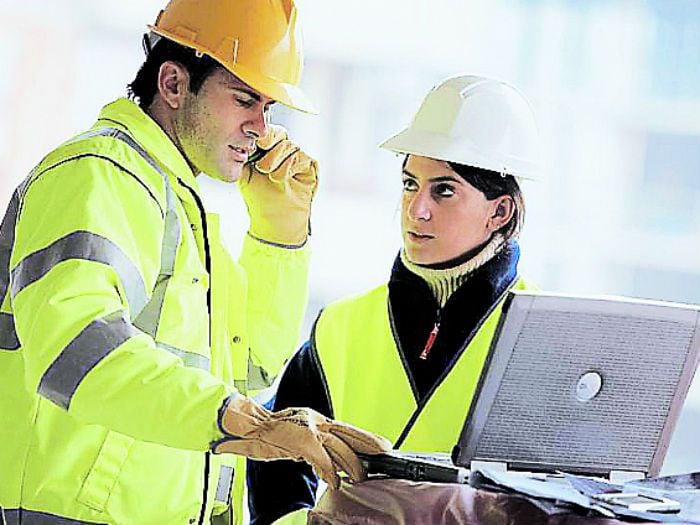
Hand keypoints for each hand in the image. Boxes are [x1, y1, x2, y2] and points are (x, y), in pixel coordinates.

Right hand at [213, 396, 391, 489]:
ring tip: (359, 477)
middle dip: (368, 446)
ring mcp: (309, 429)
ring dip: (351, 465)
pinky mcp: (302, 441)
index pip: (346, 428)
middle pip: (349, 434)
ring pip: (339, 447)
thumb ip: (314, 444)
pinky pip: (322, 459)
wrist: (248, 425)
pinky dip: (330, 473)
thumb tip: (330, 459)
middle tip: (382, 457)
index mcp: (316, 419)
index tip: (381, 445)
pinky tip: (334, 481)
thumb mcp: (296, 435)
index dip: (365, 437)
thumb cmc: (268, 433)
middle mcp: (315, 421)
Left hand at [238, 125, 318, 245]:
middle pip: (279, 134)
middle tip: (261, 161)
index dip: (261, 135)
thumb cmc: (260, 198)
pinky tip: (279, 177)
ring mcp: (297, 158)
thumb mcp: (245, 174)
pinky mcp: (309, 166)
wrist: (275, 221)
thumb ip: (245, 155)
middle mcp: (283, 151)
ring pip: (290, 145)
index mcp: (267, 150)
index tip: (254, 142)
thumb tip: (244, 139)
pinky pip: (301, 157)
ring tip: (269, 175)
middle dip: (270, 143)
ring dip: (277, 160)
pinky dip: (290, 165)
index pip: (266, 133)